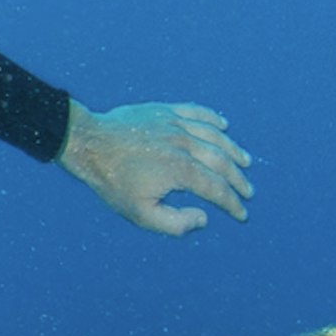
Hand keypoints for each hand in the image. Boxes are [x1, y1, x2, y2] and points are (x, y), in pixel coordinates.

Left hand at [62, 100, 252, 235]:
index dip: (233, 205)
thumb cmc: (111, 181)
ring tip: (245, 162)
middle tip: (248, 192)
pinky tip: (223, 125)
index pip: (218, 190)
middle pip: (223, 162)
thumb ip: (175, 224)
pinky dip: (213, 118)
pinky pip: (196, 111)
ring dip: (233, 150)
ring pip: (215, 136)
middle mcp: (184, 144)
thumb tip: (205, 218)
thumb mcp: (139, 214)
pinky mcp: (164, 111)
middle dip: (239, 180)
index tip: (241, 215)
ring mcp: (175, 124)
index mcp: (181, 170)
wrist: (87, 142)